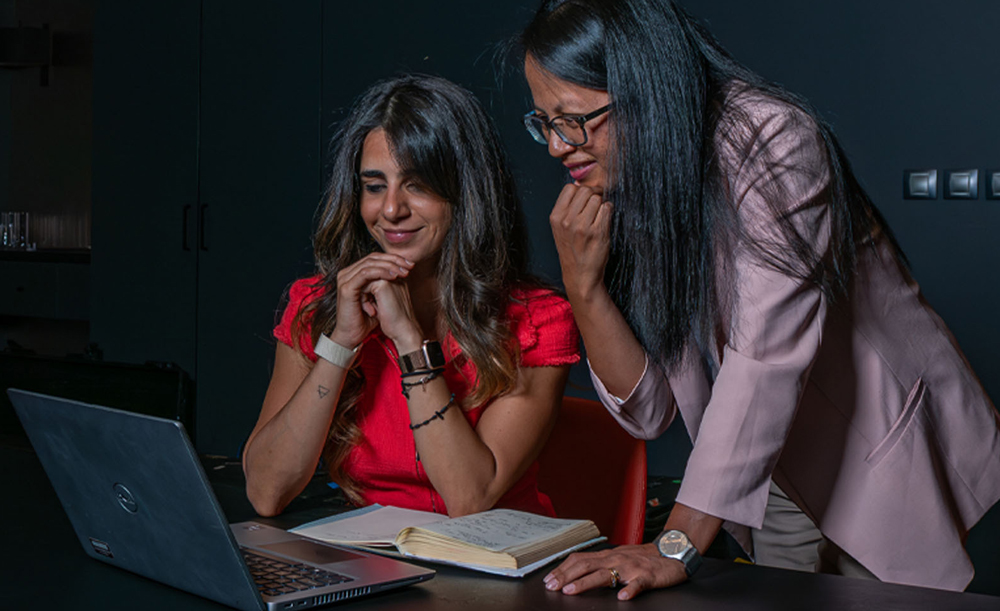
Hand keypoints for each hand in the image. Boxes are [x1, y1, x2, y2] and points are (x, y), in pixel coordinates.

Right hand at [332, 253, 412, 346]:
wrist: (354, 335)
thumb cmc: (367, 318)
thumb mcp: (380, 296)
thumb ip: (386, 282)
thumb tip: (403, 269)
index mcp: (354, 273)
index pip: (375, 258)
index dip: (393, 259)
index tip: (410, 264)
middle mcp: (347, 273)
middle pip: (373, 258)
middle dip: (393, 260)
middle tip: (409, 266)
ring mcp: (345, 279)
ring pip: (370, 263)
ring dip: (389, 266)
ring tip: (403, 272)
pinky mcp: (346, 287)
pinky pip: (366, 274)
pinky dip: (381, 273)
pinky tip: (393, 277)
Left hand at [543, 544, 686, 600]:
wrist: (672, 551)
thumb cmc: (644, 557)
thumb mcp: (619, 557)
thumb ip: (601, 564)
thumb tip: (577, 571)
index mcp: (608, 556)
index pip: (579, 559)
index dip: (562, 569)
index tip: (548, 579)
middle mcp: (616, 559)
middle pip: (586, 566)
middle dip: (566, 576)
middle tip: (551, 586)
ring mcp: (631, 567)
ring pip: (605, 574)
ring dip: (586, 582)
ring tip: (571, 591)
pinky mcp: (647, 576)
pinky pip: (637, 584)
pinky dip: (629, 590)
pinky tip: (622, 597)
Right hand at [548, 183, 612, 300]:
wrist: (580, 274)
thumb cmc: (572, 250)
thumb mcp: (561, 228)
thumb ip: (568, 208)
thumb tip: (580, 185)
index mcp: (556, 217)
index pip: (569, 188)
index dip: (580, 191)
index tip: (584, 200)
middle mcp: (567, 220)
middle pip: (585, 190)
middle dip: (593, 195)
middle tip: (594, 207)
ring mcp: (583, 226)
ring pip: (597, 198)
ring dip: (601, 204)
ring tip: (597, 218)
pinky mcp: (598, 232)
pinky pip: (607, 208)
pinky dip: (608, 212)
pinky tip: (603, 223)